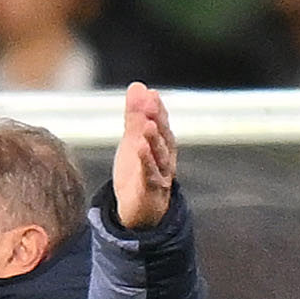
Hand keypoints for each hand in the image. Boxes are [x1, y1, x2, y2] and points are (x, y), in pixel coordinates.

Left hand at [112, 83, 177, 230]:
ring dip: (154, 140)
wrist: (138, 212)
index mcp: (162, 146)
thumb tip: (138, 86)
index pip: (162, 124)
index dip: (157, 110)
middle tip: (150, 103)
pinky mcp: (150, 192)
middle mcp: (166, 159)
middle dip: (157, 119)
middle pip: (164, 137)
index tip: (150, 94)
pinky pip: (150, 176)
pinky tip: (139, 149)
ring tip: (147, 125)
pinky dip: (146, 162)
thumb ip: (135, 115)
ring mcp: (160, 176)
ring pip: (160, 156)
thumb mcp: (134, 141)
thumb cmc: (138, 173)